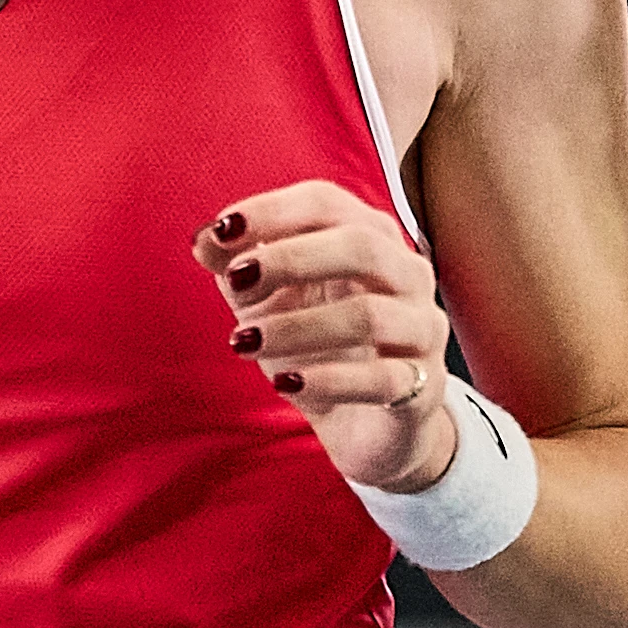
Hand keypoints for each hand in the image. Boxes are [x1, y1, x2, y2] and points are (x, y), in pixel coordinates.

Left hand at [198, 180, 459, 494]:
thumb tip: (204, 240)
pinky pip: (382, 379)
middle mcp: (408, 275)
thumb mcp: (268, 302)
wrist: (367, 423)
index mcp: (372, 239)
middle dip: (291, 258)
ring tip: (244, 342)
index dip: (273, 211)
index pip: (327, 203)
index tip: (221, 230)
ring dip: (297, 326)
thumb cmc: (317, 346)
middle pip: (362, 246)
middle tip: (235, 280)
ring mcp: (422, 331)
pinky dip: (328, 381)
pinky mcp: (423, 387)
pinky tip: (285, 383)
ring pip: (370, 315)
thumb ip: (238, 266)